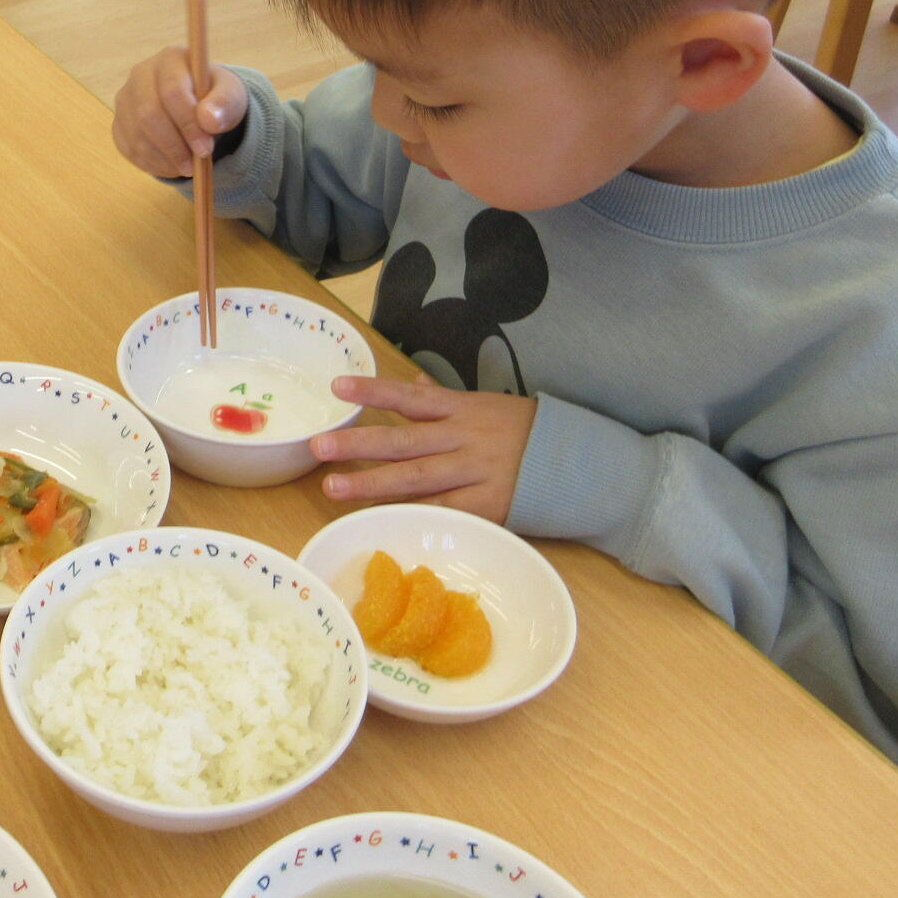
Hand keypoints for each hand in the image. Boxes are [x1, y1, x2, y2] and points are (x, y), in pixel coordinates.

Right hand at [111, 46, 249, 177]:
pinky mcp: (119, 123)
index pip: (172, 90)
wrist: (198, 105)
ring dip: (164, 159)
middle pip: (148, 114)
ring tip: (187, 167)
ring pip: (136, 135)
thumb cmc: (214, 96)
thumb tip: (208, 120)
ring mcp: (126, 99)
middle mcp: (141, 74)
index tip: (204, 149)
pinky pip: (129, 148)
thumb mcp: (231, 95)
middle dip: (173, 146)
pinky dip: (152, 164)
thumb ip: (225, 103)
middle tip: (194, 165)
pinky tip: (172, 165)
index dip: (187, 123)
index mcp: (171, 59)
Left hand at [310, 374, 534, 522]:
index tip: (338, 386)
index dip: (374, 390)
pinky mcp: (487, 506)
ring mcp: (474, 473)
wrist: (578, 463)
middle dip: (359, 444)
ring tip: (332, 486)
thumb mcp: (485, 403)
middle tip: (319, 447)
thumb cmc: (526, 431)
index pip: (410, 395)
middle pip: (403, 440)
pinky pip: (442, 512)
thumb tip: (408, 377)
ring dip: (371, 484)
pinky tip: (380, 521)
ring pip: (415, 479)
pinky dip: (411, 516)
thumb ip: (442, 396)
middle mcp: (462, 438)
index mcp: (461, 409)